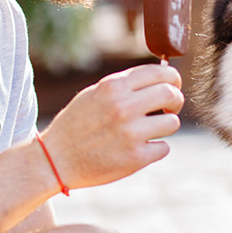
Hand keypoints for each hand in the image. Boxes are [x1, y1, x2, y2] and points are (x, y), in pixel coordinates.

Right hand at [38, 63, 183, 191]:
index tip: (173, 85)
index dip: (173, 78)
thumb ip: (125, 85)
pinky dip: (155, 149)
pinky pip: (164, 147)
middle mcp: (123, 107)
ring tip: (150, 130)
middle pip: (171, 94)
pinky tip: (139, 149)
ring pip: (172, 122)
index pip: (160, 72)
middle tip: (170, 108)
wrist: (55, 160)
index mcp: (114, 87)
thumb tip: (161, 78)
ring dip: (166, 126)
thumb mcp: (95, 93)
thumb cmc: (77, 124)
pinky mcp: (135, 158)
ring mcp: (130, 133)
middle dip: (176, 100)